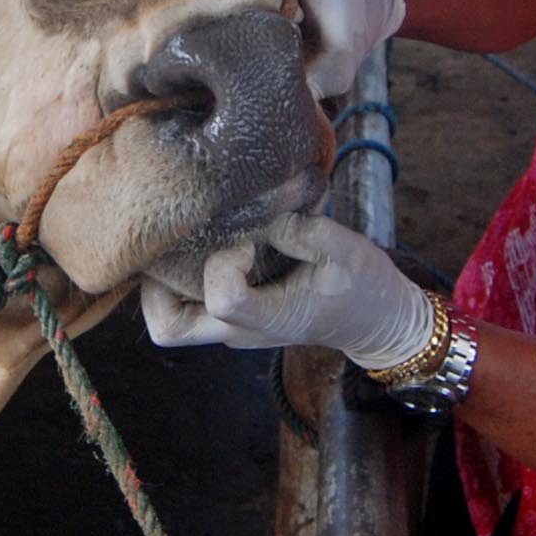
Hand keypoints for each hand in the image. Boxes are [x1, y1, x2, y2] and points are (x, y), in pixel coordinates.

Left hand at [140, 211, 434, 369]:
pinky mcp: (231, 318)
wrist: (376, 322)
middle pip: (168, 327)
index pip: (221, 298)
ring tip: (186, 240)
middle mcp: (239, 331)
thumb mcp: (345, 249)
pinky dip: (181, 278)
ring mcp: (231, 329)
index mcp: (271, 319)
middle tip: (178, 243)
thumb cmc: (363, 286)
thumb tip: (256, 205)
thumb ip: (301, 229)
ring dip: (165, 281)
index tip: (251, 242)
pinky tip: (203, 243)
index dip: (225, 263)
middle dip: (159, 283)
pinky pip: (186, 305)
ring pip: (169, 319)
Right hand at [216, 0, 404, 99]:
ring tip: (278, 11)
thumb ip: (312, 83)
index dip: (265, 12)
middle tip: (285, 22)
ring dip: (244, 7)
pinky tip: (267, 2)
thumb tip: (270, 110)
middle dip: (251, 12)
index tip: (293, 23)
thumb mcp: (339, 62)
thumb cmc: (351, 27)